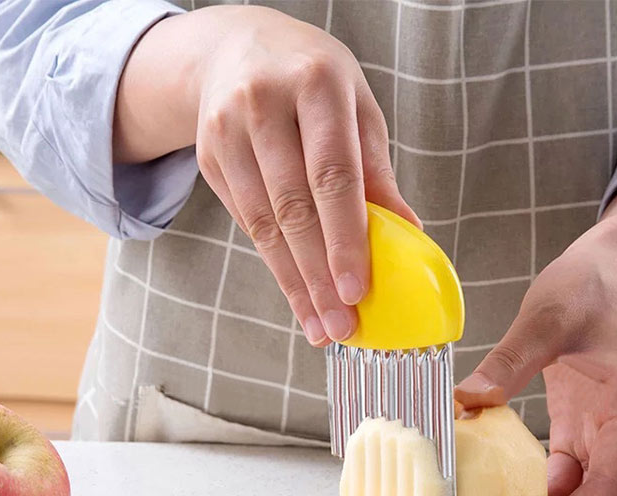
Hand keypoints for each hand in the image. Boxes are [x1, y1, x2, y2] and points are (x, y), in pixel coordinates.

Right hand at [114, 6, 418, 344]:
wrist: (235, 48)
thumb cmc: (311, 81)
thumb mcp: (355, 107)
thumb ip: (375, 169)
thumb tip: (406, 233)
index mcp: (316, 84)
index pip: (333, 174)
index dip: (345, 238)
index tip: (357, 290)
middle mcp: (264, 104)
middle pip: (293, 207)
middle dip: (318, 276)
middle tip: (341, 325)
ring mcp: (227, 130)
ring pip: (263, 225)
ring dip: (295, 284)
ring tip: (321, 325)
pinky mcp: (209, 157)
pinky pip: (246, 224)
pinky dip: (275, 266)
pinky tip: (298, 296)